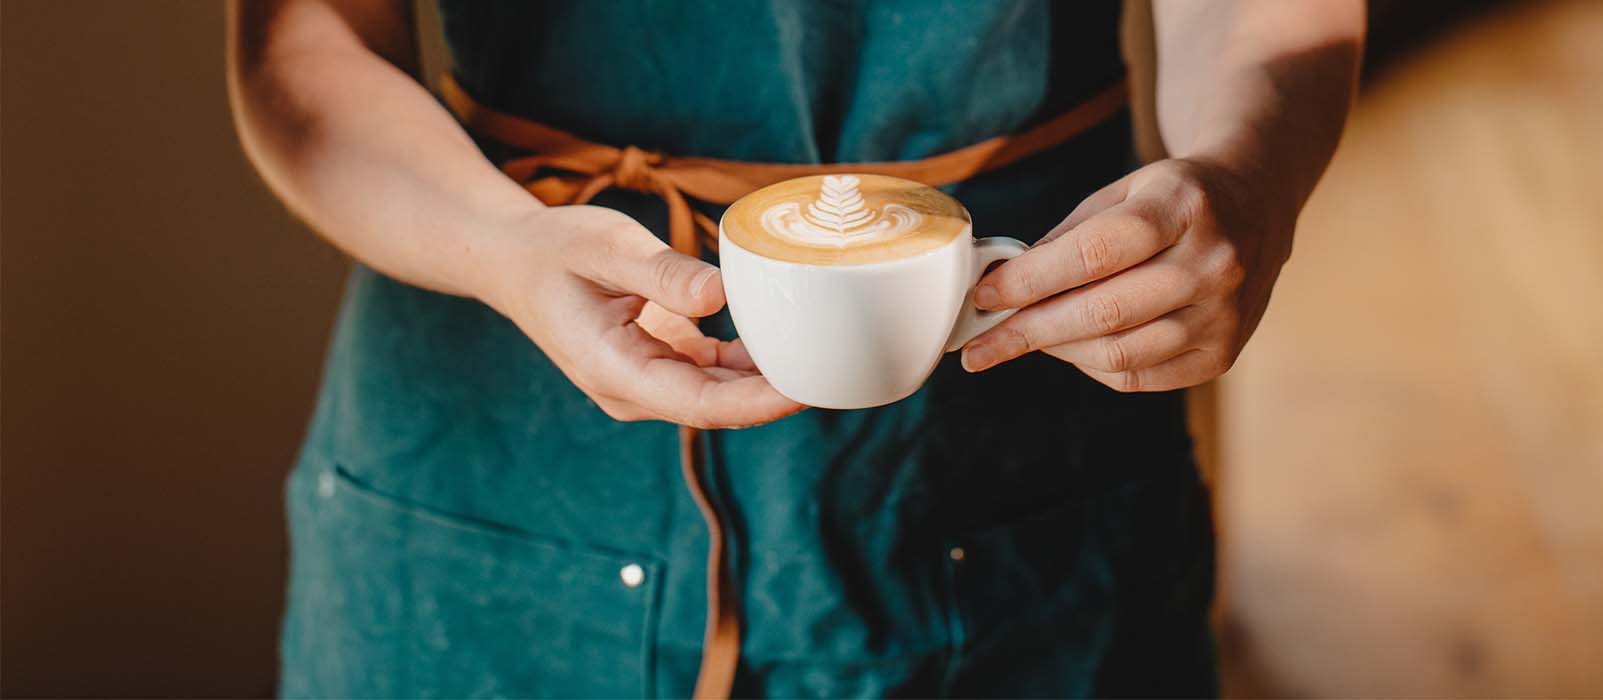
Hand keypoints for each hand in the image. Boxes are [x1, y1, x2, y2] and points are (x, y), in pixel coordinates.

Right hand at [478, 204, 803, 427]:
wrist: (515, 263)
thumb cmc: (555, 250)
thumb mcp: (606, 246)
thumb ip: (661, 272)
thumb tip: (721, 293)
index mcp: (614, 370)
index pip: (699, 405)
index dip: (757, 403)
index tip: (805, 388)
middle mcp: (632, 390)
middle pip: (718, 407)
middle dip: (776, 394)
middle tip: (836, 365)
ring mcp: (647, 383)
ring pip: (719, 395)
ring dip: (766, 379)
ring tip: (823, 351)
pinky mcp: (660, 366)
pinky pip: (714, 376)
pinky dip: (749, 362)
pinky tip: (784, 337)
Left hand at [961, 158, 1293, 391]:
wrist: (1257, 205)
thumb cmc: (1171, 199)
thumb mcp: (1122, 193)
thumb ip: (1066, 239)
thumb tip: (1000, 288)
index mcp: (1183, 205)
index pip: (1095, 253)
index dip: (1031, 280)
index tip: (984, 296)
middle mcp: (1214, 262)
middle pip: (1104, 312)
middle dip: (1029, 331)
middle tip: (980, 345)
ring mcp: (1225, 314)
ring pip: (1119, 352)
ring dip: (1056, 350)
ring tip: (1021, 341)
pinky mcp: (1223, 354)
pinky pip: (1139, 376)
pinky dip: (1092, 366)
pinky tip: (1069, 348)